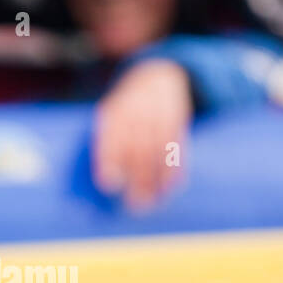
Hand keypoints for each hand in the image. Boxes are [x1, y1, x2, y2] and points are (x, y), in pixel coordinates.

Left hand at [92, 59, 192, 209]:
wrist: (159, 75)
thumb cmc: (128, 107)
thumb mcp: (112, 113)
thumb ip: (107, 142)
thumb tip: (105, 183)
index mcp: (115, 112)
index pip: (111, 139)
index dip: (109, 162)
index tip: (109, 186)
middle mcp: (137, 112)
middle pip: (136, 150)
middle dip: (135, 180)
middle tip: (134, 206)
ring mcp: (159, 115)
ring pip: (157, 152)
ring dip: (155, 180)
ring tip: (151, 203)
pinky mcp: (178, 120)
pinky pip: (176, 147)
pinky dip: (174, 168)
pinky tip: (170, 186)